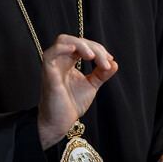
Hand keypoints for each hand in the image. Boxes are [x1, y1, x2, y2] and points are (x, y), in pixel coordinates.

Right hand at [37, 34, 118, 148]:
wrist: (60, 123)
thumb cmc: (71, 104)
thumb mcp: (91, 85)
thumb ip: (102, 73)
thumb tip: (115, 63)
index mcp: (69, 61)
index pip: (83, 46)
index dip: (98, 49)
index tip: (109, 60)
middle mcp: (61, 60)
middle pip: (76, 40)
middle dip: (94, 47)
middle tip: (105, 61)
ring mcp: (53, 65)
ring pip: (63, 41)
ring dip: (81, 45)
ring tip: (93, 56)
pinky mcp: (48, 73)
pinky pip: (50, 54)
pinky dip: (62, 48)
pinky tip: (74, 50)